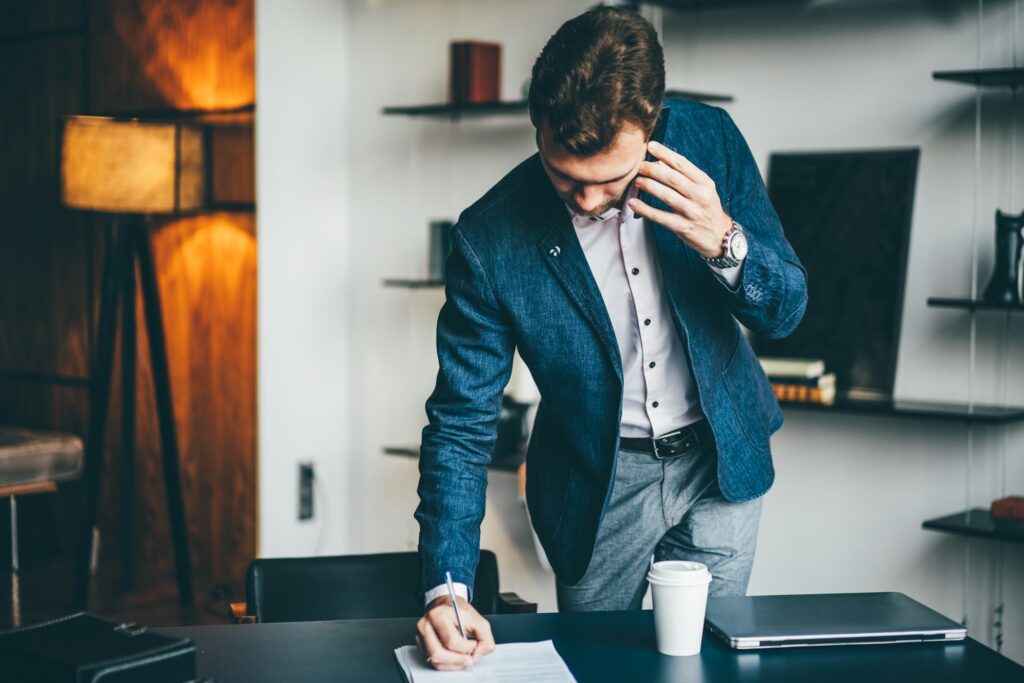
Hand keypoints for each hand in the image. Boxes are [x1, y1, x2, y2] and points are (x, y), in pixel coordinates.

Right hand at [415, 595, 495, 670]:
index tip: (474, 644)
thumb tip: (477, 654)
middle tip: (469, 659)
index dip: (466, 648)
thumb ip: (485, 638)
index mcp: (439, 615)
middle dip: (458, 660)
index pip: (451, 640)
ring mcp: (420, 636)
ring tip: (463, 659)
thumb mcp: (478, 620)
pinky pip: (432, 662)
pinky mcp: (421, 645)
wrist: (446, 605)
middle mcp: (426, 625)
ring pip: (434, 660)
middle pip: (438, 653)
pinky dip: (446, 665)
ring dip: (452, 664)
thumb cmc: (460, 612)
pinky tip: (455, 659)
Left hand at [629, 140, 731, 258]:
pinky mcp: (684, 228)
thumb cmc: (706, 208)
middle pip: (673, 178)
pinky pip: (661, 217)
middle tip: (639, 166)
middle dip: (653, 170)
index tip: (650, 146)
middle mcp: (700, 196)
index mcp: (705, 183)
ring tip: (637, 181)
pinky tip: (634, 204)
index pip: (682, 164)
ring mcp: (692, 212)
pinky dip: (645, 210)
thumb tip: (659, 160)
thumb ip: (685, 176)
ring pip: (667, 196)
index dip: (665, 153)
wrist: (719, 236)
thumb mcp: (703, 189)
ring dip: (649, 186)